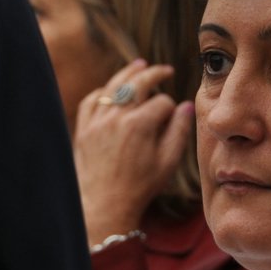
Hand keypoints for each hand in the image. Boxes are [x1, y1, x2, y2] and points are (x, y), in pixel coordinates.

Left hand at [74, 61, 193, 244]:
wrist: (105, 204)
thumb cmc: (140, 186)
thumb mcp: (168, 162)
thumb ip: (179, 131)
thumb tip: (186, 106)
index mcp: (140, 125)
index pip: (162, 102)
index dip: (171, 109)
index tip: (172, 120)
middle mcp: (117, 118)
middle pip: (138, 83)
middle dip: (155, 74)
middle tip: (165, 70)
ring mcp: (97, 122)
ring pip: (113, 87)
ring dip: (128, 74)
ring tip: (140, 65)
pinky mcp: (84, 130)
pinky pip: (91, 101)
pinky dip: (102, 93)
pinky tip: (111, 90)